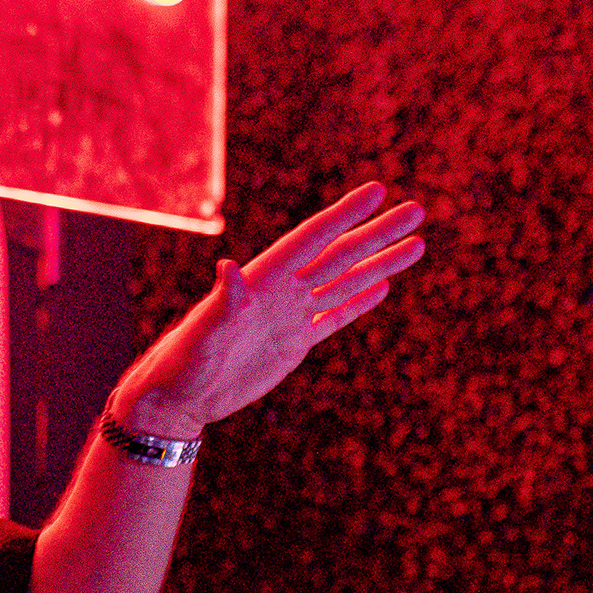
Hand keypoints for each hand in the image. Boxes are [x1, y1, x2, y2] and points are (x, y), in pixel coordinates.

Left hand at [114, 180, 424, 438]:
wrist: (176, 401)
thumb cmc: (181, 365)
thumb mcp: (201, 334)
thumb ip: (221, 302)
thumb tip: (228, 266)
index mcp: (261, 281)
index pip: (311, 239)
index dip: (344, 215)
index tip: (377, 191)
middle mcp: (280, 292)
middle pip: (338, 255)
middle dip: (377, 233)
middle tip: (416, 210)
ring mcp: (289, 317)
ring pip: (344, 283)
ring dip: (379, 263)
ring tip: (415, 244)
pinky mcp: (293, 344)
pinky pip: (333, 317)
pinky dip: (357, 302)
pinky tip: (383, 286)